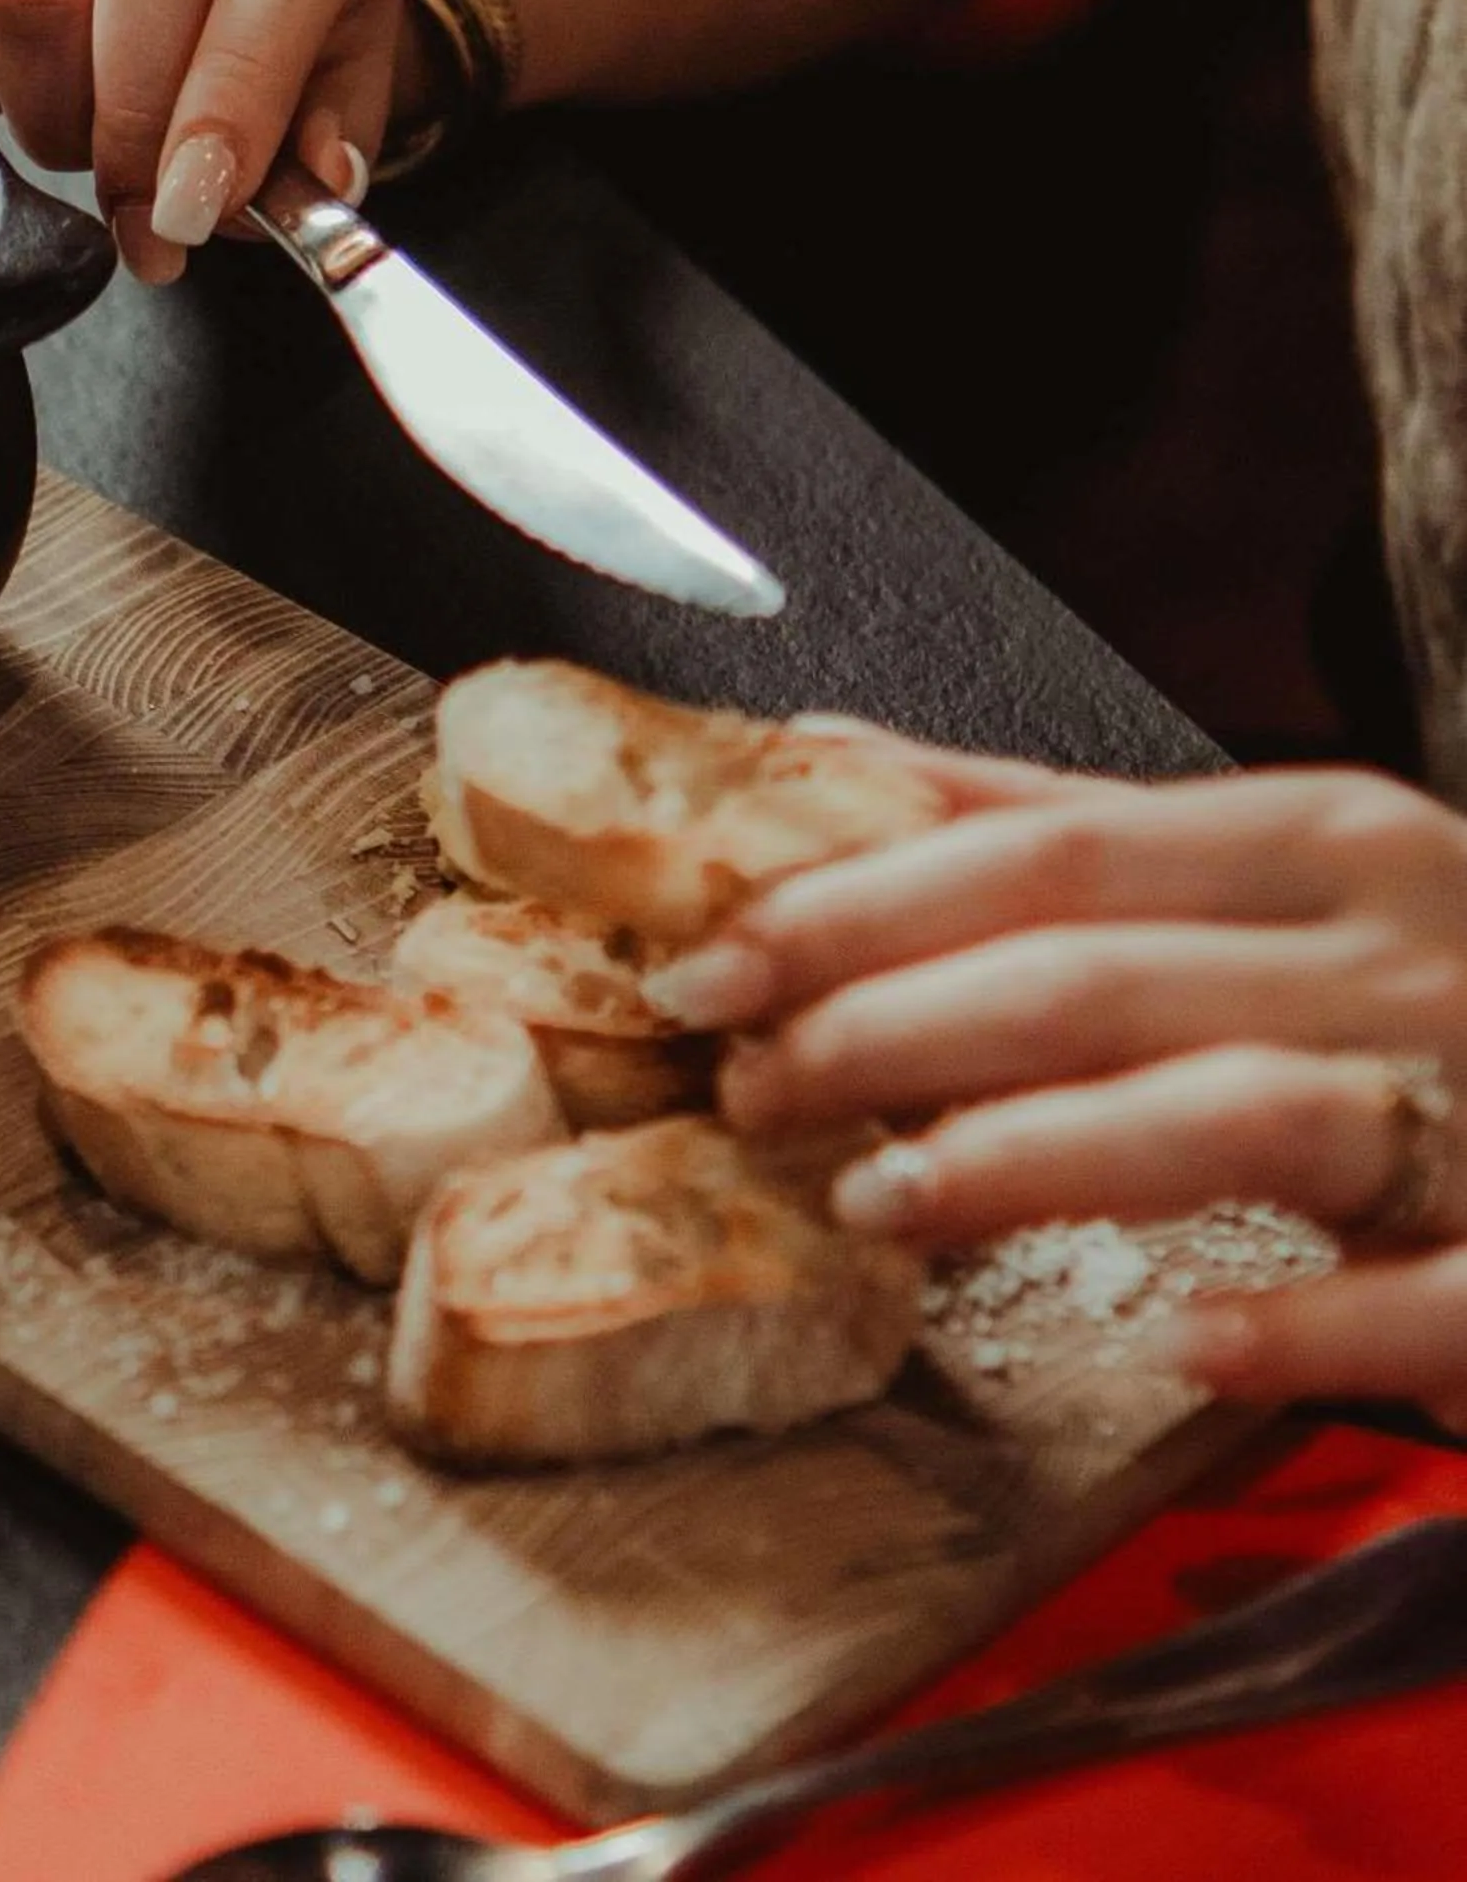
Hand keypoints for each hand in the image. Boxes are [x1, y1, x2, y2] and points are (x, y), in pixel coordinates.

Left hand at [642, 723, 1466, 1428]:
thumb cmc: (1437, 983)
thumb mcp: (1263, 870)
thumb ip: (1045, 822)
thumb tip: (818, 755)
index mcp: (1313, 847)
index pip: (1044, 852)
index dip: (857, 902)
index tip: (706, 957)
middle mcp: (1395, 952)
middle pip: (1101, 972)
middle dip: (895, 1027)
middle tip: (748, 1086)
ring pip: (1237, 1110)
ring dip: (1043, 1155)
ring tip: (879, 1198)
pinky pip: (1435, 1296)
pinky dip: (1316, 1325)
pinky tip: (1192, 1344)